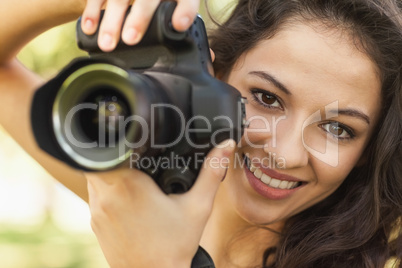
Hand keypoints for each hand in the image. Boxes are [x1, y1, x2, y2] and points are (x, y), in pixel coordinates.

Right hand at [81, 0, 199, 51]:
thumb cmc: (166, 2)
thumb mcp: (179, 9)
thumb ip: (189, 30)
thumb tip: (209, 58)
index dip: (185, 11)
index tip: (179, 25)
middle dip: (139, 17)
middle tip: (130, 39)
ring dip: (111, 19)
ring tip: (107, 44)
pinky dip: (92, 10)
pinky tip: (89, 28)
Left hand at [86, 140, 235, 267]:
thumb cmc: (175, 247)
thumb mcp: (198, 207)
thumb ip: (211, 172)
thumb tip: (225, 146)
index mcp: (129, 186)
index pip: (110, 149)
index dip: (119, 141)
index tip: (134, 141)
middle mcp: (106, 197)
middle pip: (101, 160)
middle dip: (117, 155)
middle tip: (139, 158)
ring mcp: (97, 211)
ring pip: (95, 177)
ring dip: (111, 171)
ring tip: (135, 176)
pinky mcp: (95, 224)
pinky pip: (96, 195)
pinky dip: (108, 190)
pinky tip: (129, 198)